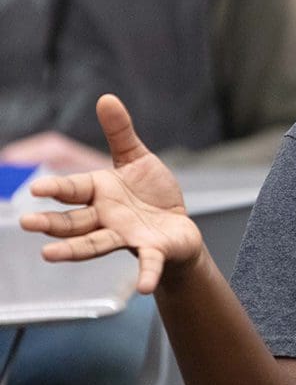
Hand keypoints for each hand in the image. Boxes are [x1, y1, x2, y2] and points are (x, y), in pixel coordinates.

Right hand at [18, 95, 203, 293]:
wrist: (178, 226)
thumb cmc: (152, 194)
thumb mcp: (137, 159)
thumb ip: (120, 133)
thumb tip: (106, 97)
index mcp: (100, 193)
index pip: (73, 190)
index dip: (55, 189)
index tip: (34, 189)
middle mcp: (107, 218)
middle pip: (74, 222)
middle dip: (51, 224)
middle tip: (27, 223)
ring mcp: (127, 237)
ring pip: (96, 244)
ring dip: (74, 251)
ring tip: (50, 256)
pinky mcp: (152, 251)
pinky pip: (148, 263)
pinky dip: (147, 274)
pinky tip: (143, 287)